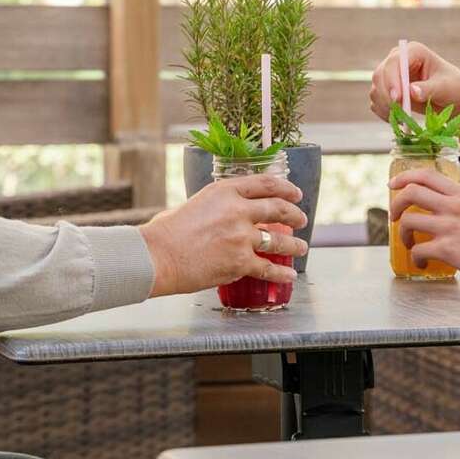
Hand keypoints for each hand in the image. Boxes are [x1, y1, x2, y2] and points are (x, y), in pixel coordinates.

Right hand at [139, 175, 307, 296]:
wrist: (157, 256)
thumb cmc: (166, 232)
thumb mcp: (195, 204)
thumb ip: (215, 207)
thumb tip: (223, 216)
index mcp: (224, 191)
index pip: (264, 183)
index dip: (285, 188)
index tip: (295, 193)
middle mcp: (237, 211)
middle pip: (277, 209)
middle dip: (294, 214)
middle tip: (301, 219)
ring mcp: (241, 237)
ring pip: (278, 240)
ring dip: (294, 245)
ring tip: (302, 247)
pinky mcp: (240, 262)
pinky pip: (268, 268)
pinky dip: (281, 273)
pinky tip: (289, 275)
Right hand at [369, 41, 459, 163]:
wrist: (452, 100)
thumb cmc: (454, 88)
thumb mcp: (446, 88)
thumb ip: (429, 89)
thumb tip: (412, 91)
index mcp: (413, 51)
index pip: (395, 61)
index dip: (392, 79)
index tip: (397, 98)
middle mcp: (398, 60)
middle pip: (380, 75)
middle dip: (387, 96)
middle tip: (399, 114)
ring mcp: (390, 75)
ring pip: (376, 90)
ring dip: (385, 106)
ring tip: (403, 119)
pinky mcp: (387, 90)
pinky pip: (376, 102)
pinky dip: (385, 112)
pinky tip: (399, 120)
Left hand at [389, 166, 459, 285]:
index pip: (425, 175)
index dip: (403, 177)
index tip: (393, 185)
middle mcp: (453, 206)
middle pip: (410, 193)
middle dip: (396, 204)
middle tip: (394, 215)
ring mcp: (449, 227)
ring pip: (409, 222)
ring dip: (402, 233)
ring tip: (408, 242)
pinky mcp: (448, 249)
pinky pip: (419, 250)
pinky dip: (415, 257)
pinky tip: (421, 262)